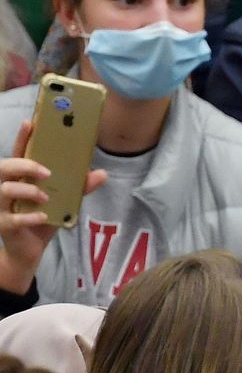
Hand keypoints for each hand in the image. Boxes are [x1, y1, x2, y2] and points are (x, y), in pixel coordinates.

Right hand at [0, 120, 104, 292]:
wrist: (29, 251)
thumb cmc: (43, 219)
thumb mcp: (64, 202)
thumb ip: (79, 187)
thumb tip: (101, 173)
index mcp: (20, 178)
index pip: (19, 153)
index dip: (23, 138)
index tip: (31, 122)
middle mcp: (6, 188)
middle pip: (4, 167)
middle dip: (25, 165)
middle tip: (47, 172)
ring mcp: (2, 206)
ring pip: (5, 189)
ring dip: (28, 191)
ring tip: (46, 197)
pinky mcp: (4, 225)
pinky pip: (13, 218)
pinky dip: (29, 217)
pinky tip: (43, 218)